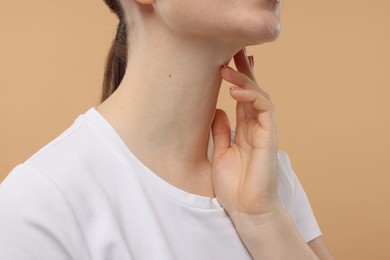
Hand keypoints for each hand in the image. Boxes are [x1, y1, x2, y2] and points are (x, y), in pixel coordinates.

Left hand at [211, 48, 280, 220]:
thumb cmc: (234, 185)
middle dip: (244, 69)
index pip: (243, 98)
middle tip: (234, 48)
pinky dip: (251, 96)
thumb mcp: (220, 151)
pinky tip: (234, 89)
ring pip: (259, 95)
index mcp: (244, 129)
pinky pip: (265, 109)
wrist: (246, 209)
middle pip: (252, 91)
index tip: (227, 62)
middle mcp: (255, 126)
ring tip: (225, 67)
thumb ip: (220, 130)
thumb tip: (217, 109)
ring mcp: (264, 130)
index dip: (237, 78)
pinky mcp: (269, 136)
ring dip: (243, 79)